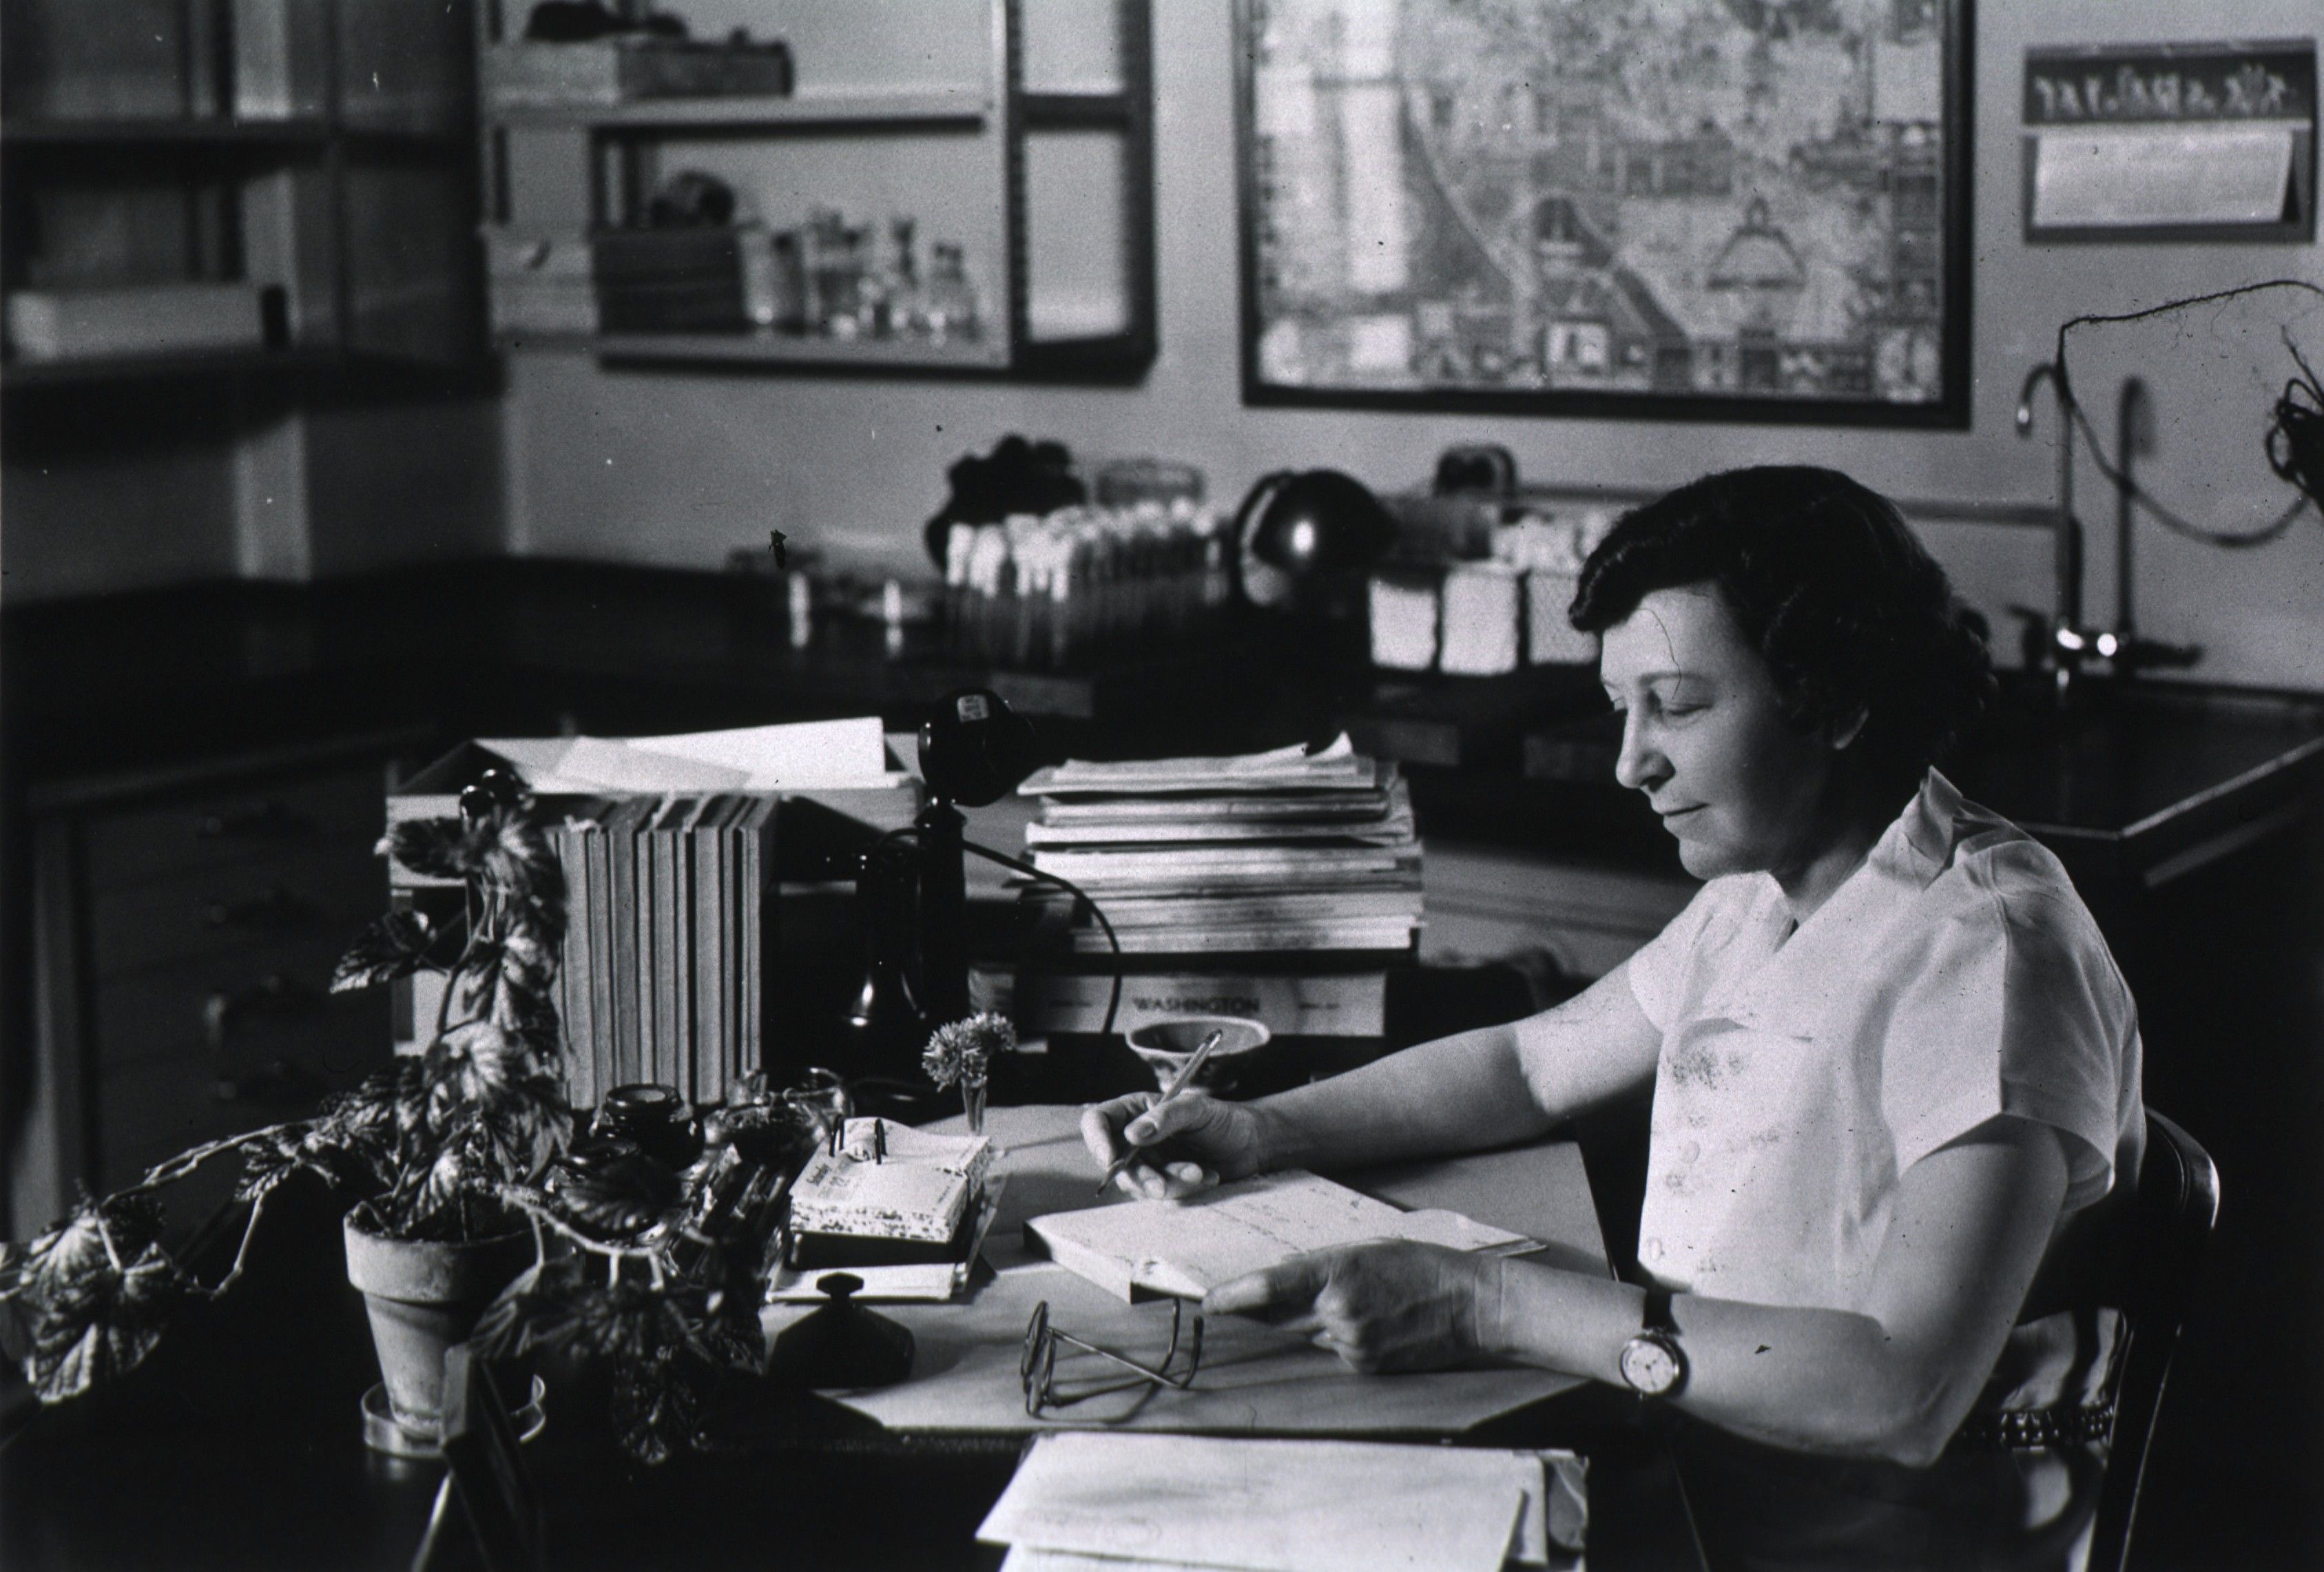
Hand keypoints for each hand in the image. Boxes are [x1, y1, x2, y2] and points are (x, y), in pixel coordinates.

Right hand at [1079, 1090, 1266, 1198]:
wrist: (1250, 1145)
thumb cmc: (1222, 1119)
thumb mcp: (1196, 1109)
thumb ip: (1165, 1117)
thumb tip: (1132, 1134)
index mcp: (1135, 1111)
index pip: (1097, 1121)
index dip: (1097, 1140)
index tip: (1111, 1159)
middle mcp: (1135, 1139)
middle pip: (1114, 1162)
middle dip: (1140, 1177)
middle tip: (1162, 1185)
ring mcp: (1148, 1163)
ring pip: (1140, 1184)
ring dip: (1169, 1182)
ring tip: (1200, 1171)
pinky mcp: (1164, 1184)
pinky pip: (1162, 1195)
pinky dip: (1185, 1189)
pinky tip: (1208, 1177)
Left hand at [1202, 1241, 1502, 1373]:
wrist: (1471, 1307)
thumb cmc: (1422, 1266)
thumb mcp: (1368, 1248)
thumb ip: (1322, 1264)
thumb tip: (1282, 1277)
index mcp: (1337, 1270)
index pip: (1268, 1287)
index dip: (1232, 1297)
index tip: (1209, 1302)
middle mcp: (1338, 1309)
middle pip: (1278, 1318)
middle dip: (1257, 1315)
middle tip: (1235, 1310)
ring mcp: (1352, 1343)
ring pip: (1308, 1336)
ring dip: (1310, 1324)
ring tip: (1351, 1305)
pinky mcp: (1365, 1366)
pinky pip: (1335, 1352)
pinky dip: (1340, 1339)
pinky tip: (1371, 1324)